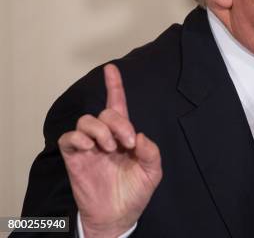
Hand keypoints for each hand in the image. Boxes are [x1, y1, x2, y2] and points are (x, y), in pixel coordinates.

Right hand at [59, 64, 161, 237]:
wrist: (118, 216)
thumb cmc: (134, 192)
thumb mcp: (152, 172)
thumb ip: (151, 152)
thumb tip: (140, 136)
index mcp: (124, 136)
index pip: (118, 105)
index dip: (114, 86)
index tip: (111, 68)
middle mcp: (105, 137)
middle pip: (106, 112)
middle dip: (119, 123)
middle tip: (127, 143)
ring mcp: (89, 147)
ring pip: (87, 120)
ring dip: (100, 130)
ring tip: (109, 147)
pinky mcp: (75, 158)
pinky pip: (69, 138)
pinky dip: (80, 137)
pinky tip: (92, 147)